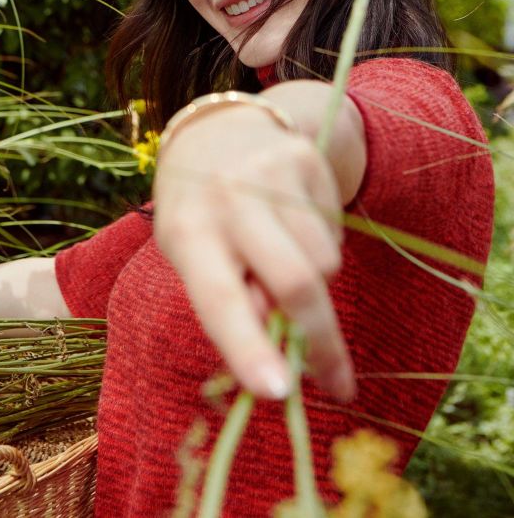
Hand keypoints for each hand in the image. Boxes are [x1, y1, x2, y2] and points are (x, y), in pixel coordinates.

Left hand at [153, 103, 355, 401]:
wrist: (218, 133)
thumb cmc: (198, 211)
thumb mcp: (191, 254)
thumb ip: (228, 296)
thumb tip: (277, 343)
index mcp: (188, 231)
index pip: (219, 299)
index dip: (248, 348)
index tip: (279, 392)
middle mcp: (230, 199)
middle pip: (295, 283)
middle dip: (321, 342)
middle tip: (336, 380)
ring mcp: (272, 174)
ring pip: (326, 262)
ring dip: (316, 284)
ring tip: (284, 262)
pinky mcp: (308, 160)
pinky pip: (336, 231)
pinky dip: (323, 248)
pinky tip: (294, 226)